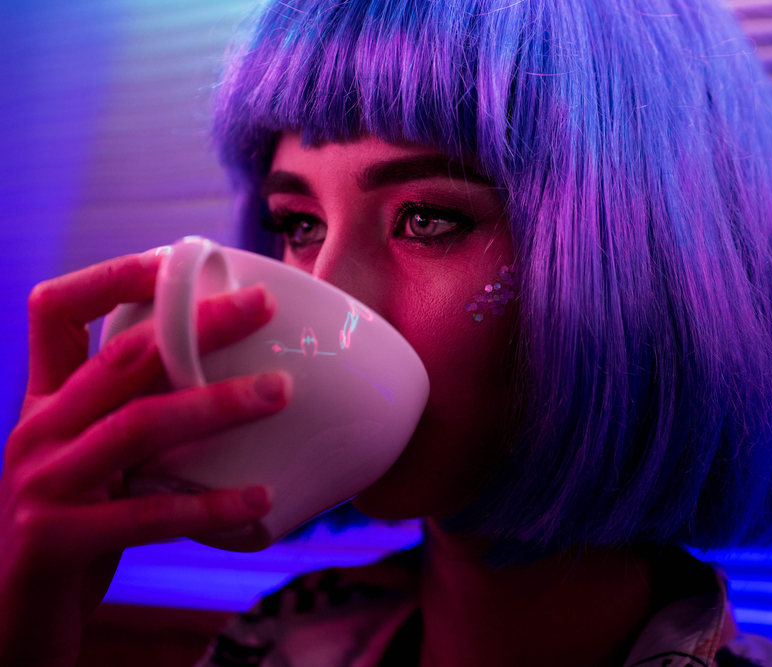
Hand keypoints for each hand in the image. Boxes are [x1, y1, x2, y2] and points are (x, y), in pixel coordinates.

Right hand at [0, 251, 289, 666]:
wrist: (9, 611)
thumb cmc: (72, 524)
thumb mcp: (96, 458)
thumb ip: (138, 415)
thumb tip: (235, 377)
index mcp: (46, 400)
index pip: (55, 310)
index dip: (114, 276)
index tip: (180, 259)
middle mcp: (38, 429)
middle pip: (121, 357)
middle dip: (196, 325)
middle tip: (263, 306)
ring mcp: (42, 483)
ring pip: (138, 424)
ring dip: (216, 405)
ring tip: (281, 392)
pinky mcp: (57, 538)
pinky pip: (149, 513)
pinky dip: (210, 506)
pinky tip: (261, 499)